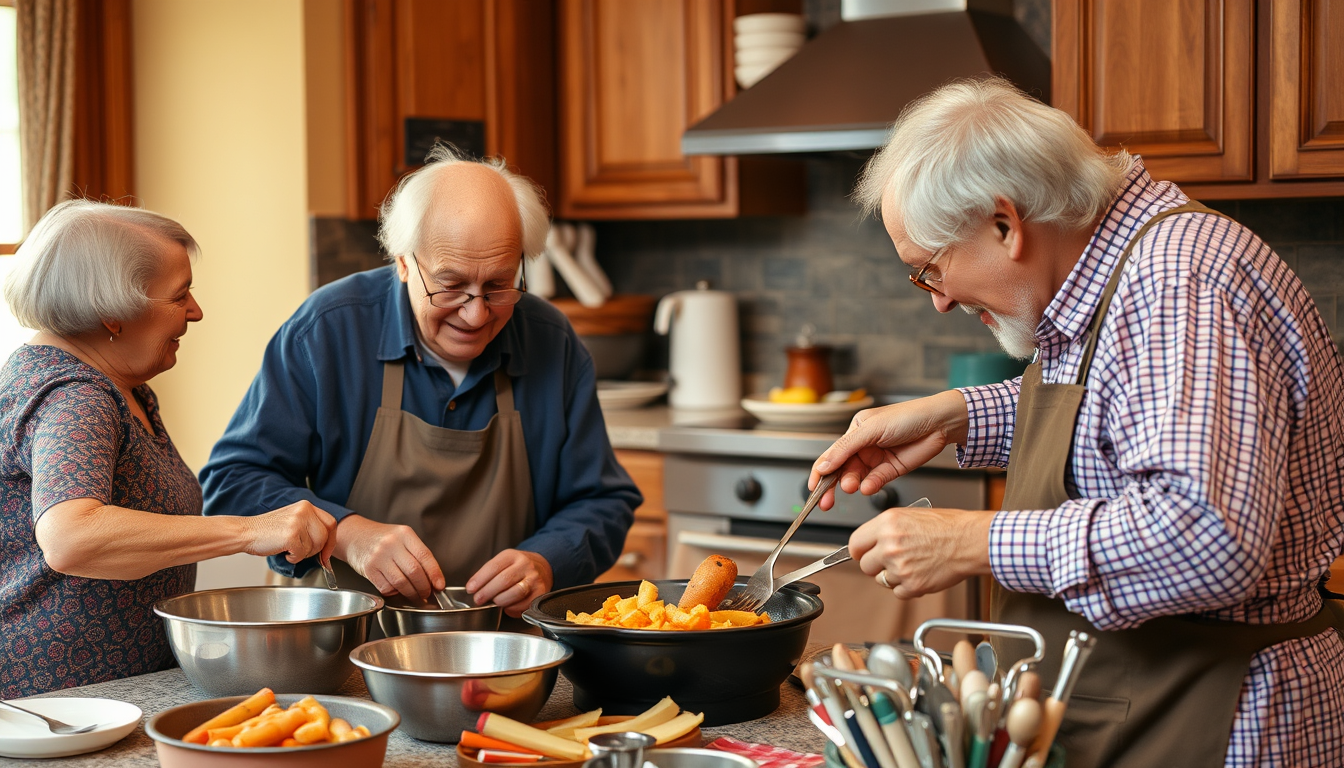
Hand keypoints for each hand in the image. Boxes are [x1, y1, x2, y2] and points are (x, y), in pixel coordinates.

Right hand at [243, 501, 337, 563]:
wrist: (245, 532)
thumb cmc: (267, 530)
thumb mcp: (292, 520)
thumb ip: (310, 526)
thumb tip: (327, 546)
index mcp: (306, 506)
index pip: (330, 523)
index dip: (331, 540)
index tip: (326, 552)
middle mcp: (304, 511)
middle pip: (325, 536)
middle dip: (317, 550)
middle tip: (303, 553)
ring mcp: (298, 522)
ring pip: (315, 546)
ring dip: (303, 554)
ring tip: (289, 550)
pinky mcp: (290, 535)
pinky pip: (302, 554)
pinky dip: (293, 558)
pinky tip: (284, 553)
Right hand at [333, 515, 444, 600]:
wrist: (355, 536)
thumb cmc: (382, 539)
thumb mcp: (402, 537)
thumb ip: (417, 554)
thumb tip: (433, 578)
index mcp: (404, 534)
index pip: (424, 556)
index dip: (435, 573)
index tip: (440, 585)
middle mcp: (391, 544)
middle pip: (414, 571)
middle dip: (424, 587)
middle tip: (427, 593)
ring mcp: (378, 557)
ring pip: (401, 582)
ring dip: (412, 593)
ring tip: (416, 596)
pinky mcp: (369, 569)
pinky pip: (386, 587)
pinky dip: (395, 593)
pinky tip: (398, 591)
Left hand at [466, 550, 552, 617]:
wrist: (542, 568)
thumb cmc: (517, 568)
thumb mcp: (504, 563)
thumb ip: (489, 573)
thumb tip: (474, 588)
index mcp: (512, 556)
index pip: (494, 567)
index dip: (480, 579)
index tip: (470, 588)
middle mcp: (525, 565)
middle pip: (503, 580)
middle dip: (487, 592)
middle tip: (478, 599)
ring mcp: (534, 579)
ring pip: (515, 592)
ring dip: (500, 600)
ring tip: (493, 602)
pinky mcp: (540, 593)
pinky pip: (523, 604)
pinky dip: (512, 608)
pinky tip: (507, 606)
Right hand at [809, 390, 969, 509]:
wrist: (939, 423)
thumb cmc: (907, 416)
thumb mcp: (870, 430)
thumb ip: (845, 449)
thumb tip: (823, 466)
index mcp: (854, 432)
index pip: (830, 455)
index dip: (819, 473)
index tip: (813, 490)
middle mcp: (863, 447)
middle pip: (840, 470)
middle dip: (832, 486)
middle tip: (826, 501)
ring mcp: (876, 460)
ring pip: (856, 478)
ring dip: (851, 484)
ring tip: (851, 486)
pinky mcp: (890, 471)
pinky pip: (874, 482)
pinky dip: (870, 487)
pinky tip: (869, 486)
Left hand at [849, 505, 994, 598]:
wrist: (970, 541)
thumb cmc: (948, 527)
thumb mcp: (910, 515)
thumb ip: (887, 529)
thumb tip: (872, 541)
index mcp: (887, 524)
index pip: (855, 544)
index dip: (860, 551)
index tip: (864, 554)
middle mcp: (889, 545)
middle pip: (865, 565)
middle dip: (876, 565)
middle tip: (892, 560)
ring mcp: (900, 567)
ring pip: (881, 580)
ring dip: (893, 576)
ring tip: (913, 564)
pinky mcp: (912, 585)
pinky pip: (898, 592)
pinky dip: (908, 588)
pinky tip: (921, 573)